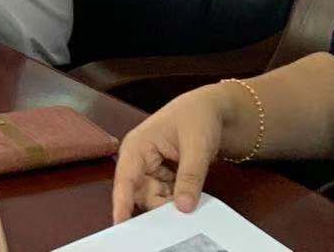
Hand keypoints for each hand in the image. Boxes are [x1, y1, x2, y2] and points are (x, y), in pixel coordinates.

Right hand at [112, 84, 230, 222]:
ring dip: (170, 204)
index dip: (121, 202)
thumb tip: (184, 207)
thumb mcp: (196, 146)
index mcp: (137, 146)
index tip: (120, 223)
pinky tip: (190, 198)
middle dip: (158, 206)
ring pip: (154, 198)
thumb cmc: (198, 117)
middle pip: (140, 193)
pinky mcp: (163, 174)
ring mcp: (151, 168)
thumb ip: (190, 177)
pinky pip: (166, 196)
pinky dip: (178, 200)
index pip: (125, 179)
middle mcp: (139, 159)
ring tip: (191, 201)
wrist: (213, 109)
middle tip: (181, 215)